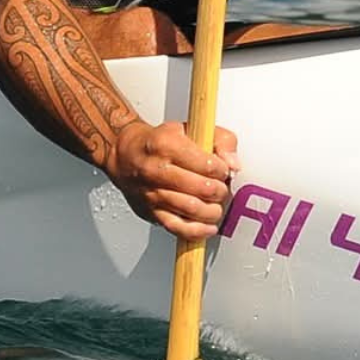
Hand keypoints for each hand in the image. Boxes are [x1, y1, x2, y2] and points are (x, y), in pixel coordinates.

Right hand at [105, 119, 241, 239]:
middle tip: (221, 188)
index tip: (223, 170)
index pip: (206, 164)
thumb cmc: (160, 142)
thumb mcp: (190, 129)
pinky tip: (208, 225)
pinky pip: (178, 228)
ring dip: (212, 210)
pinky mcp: (151, 213)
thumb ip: (220, 140)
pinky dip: (198, 230)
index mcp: (167, 145)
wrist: (126, 155)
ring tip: (216, 204)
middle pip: (201, 188)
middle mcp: (156, 170)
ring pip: (192, 209)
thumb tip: (234, 164)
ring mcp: (152, 194)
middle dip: (220, 191)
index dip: (222, 170)